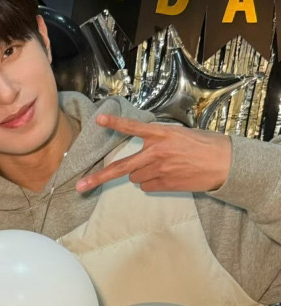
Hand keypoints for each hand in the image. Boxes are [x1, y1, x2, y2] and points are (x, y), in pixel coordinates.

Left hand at [74, 114, 231, 193]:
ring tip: (161, 166)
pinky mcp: (165, 184)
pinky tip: (167, 176)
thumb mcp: (181, 134)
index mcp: (162, 134)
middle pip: (120, 167)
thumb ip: (159, 139)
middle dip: (97, 178)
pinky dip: (151, 182)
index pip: (134, 127)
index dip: (116, 123)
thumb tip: (144, 148)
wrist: (225, 163)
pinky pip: (146, 186)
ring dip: (140, 173)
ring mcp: (159, 170)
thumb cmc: (205, 145)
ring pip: (134, 177)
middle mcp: (157, 152)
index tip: (99, 119)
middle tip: (80, 186)